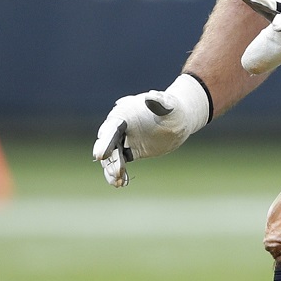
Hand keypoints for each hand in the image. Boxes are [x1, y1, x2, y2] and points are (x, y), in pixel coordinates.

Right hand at [92, 74, 210, 186]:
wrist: (180, 119)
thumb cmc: (174, 109)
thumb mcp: (170, 106)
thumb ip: (160, 102)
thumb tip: (151, 96)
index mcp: (125, 113)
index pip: (111, 128)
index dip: (105, 141)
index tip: (100, 155)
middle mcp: (120, 126)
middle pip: (108, 143)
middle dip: (109, 158)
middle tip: (115, 172)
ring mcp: (124, 139)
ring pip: (112, 155)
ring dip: (112, 168)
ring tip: (118, 181)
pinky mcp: (130, 150)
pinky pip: (120, 163)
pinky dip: (119, 173)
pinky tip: (121, 184)